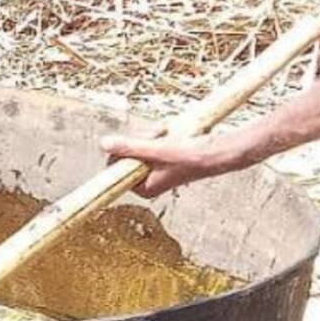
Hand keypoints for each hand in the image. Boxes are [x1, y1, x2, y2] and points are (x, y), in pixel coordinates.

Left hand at [98, 132, 244, 197]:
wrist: (216, 154)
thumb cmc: (188, 157)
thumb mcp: (155, 151)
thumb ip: (129, 148)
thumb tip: (103, 144)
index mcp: (142, 189)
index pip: (117, 167)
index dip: (125, 149)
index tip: (143, 141)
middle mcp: (146, 182)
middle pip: (128, 153)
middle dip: (141, 139)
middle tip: (157, 135)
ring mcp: (154, 170)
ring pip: (139, 145)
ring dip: (150, 135)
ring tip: (165, 132)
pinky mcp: (162, 159)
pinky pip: (151, 142)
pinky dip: (158, 135)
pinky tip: (169, 131)